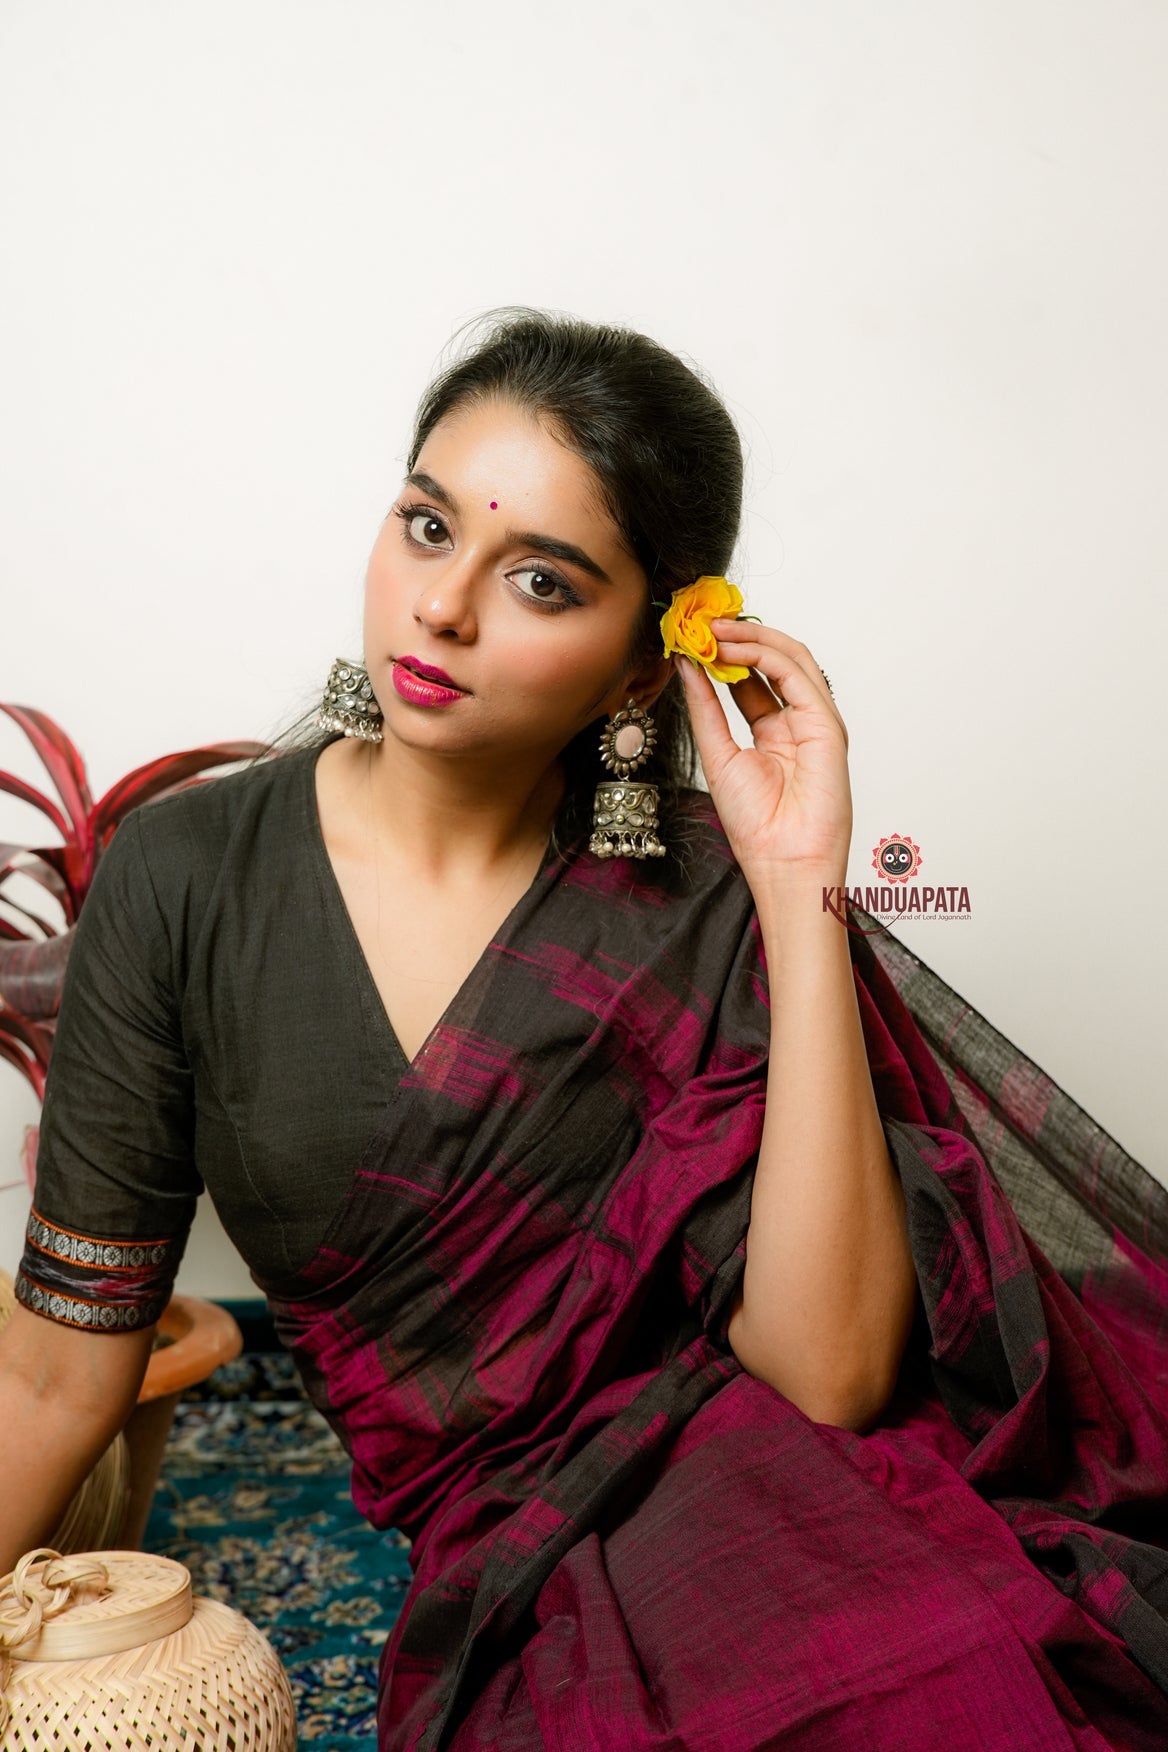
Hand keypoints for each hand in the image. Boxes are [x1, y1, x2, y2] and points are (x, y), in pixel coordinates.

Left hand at [674, 618, 851, 880]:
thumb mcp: (717, 754)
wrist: (783, 861)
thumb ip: (705, 708)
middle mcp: (796, 721)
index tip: (691, 637)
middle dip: (738, 637)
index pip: (750, 679)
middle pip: (773, 662)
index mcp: (772, 732)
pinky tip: (732, 649)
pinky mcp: (827, 724)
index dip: (723, 654)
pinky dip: (764, 655)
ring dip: (750, 638)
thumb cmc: (756, 824)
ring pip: (789, 660)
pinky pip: (797, 676)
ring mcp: (815, 720)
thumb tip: (687, 665)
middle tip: (702, 622)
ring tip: (712, 629)